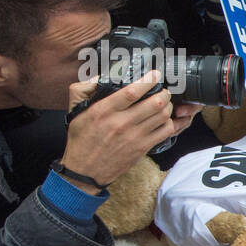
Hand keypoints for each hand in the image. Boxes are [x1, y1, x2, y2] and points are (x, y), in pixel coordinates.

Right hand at [59, 72, 197, 190]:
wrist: (84, 170)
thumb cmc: (81, 139)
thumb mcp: (75, 111)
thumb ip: (83, 89)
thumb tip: (100, 77)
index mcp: (104, 111)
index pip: (132, 92)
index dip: (148, 80)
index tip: (155, 74)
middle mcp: (121, 123)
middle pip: (155, 103)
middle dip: (164, 93)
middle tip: (163, 90)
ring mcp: (134, 137)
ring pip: (163, 116)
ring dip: (168, 107)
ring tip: (164, 103)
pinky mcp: (142, 148)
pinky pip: (165, 132)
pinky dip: (169, 123)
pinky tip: (164, 119)